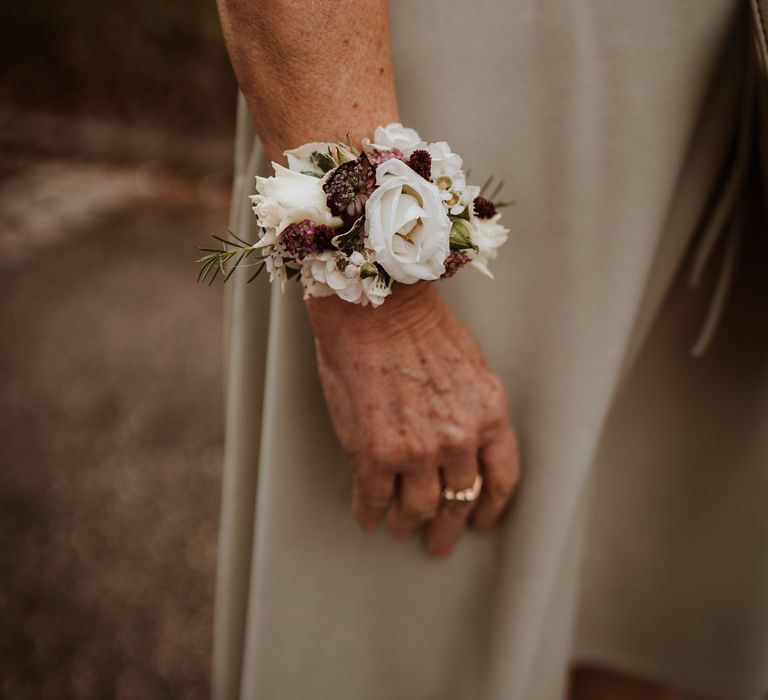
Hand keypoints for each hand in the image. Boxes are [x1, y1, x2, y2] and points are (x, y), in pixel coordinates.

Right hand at [306, 281, 520, 556]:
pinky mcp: (373, 454)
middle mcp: (458, 440)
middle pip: (459, 501)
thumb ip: (476, 409)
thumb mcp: (472, 367)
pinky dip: (370, 513)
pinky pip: (373, 499)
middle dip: (449, 528)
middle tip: (440, 543)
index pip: (502, 478)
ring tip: (401, 528)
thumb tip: (470, 442)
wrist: (374, 310)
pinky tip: (367, 518)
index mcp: (489, 415)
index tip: (482, 523)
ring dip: (408, 523)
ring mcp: (416, 451)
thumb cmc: (420, 328)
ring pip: (417, 508)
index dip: (492, 506)